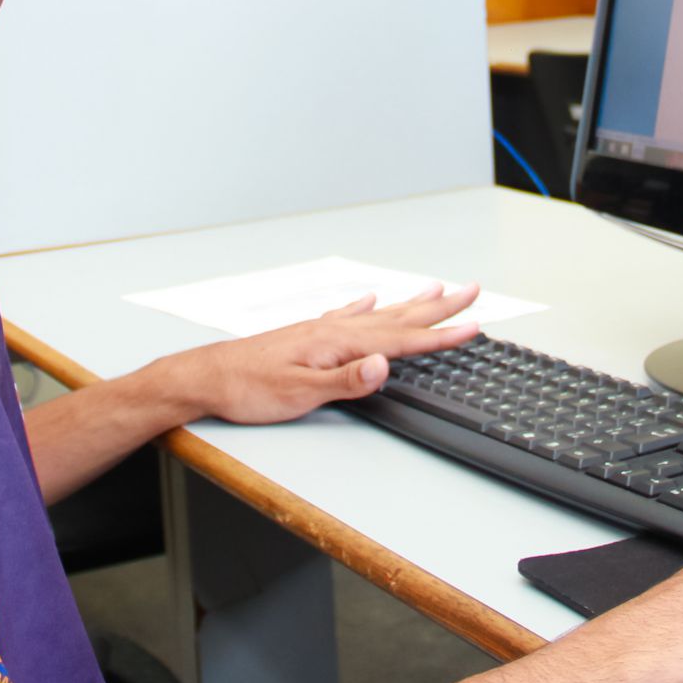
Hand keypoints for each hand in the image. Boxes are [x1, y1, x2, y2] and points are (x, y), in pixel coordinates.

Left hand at [161, 283, 482, 424]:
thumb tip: (383, 365)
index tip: (474, 325)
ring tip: (437, 289)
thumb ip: (345, 380)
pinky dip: (365, 307)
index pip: (400, 340)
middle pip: (398, 317)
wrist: (208, 377)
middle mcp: (332, 329)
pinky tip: (372, 299)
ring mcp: (320, 330)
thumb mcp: (299, 393)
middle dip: (438, 307)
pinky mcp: (306, 335)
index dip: (440, 335)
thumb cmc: (248, 388)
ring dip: (410, 303)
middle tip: (472, 292)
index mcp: (337, 343)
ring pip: (378, 313)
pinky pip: (346, 315)